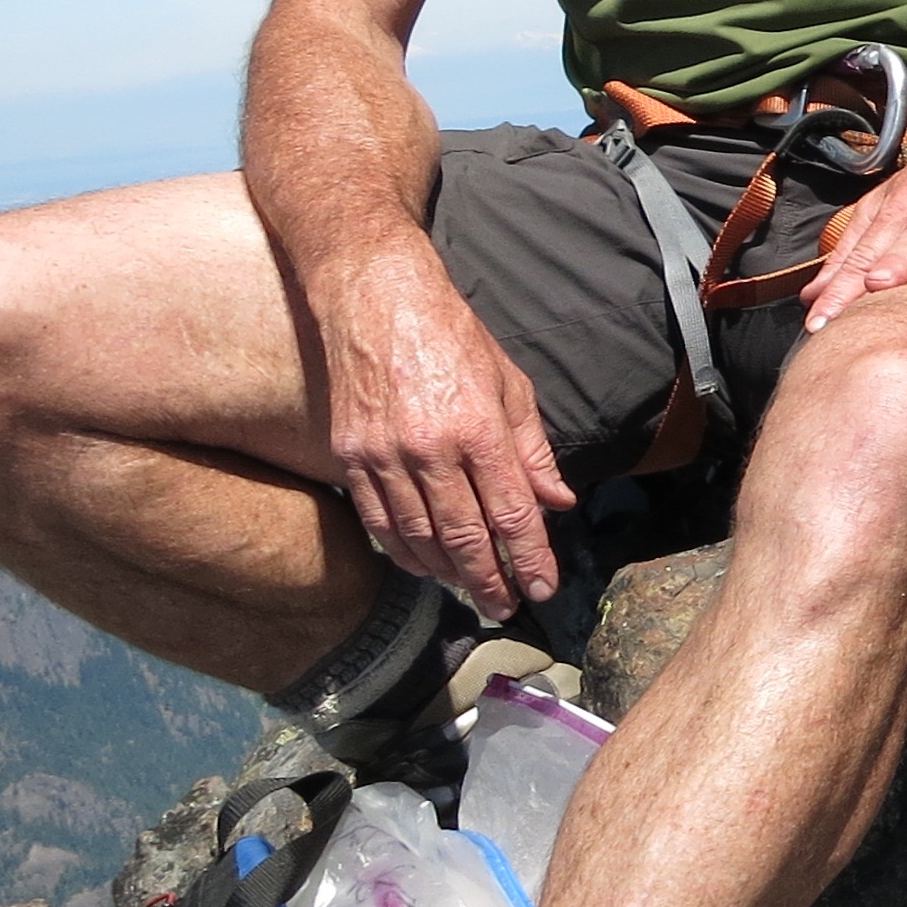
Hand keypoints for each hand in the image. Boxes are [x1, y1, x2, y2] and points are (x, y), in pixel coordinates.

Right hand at [310, 237, 574, 621]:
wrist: (377, 300)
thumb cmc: (454, 337)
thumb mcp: (511, 385)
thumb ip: (532, 451)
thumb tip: (556, 503)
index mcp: (479, 428)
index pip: (511, 513)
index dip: (529, 558)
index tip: (542, 588)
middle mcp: (430, 448)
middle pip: (464, 535)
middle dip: (490, 579)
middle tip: (506, 606)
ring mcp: (384, 454)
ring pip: (418, 535)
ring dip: (447, 572)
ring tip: (471, 590)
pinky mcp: (350, 454)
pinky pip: (378, 519)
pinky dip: (402, 550)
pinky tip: (422, 565)